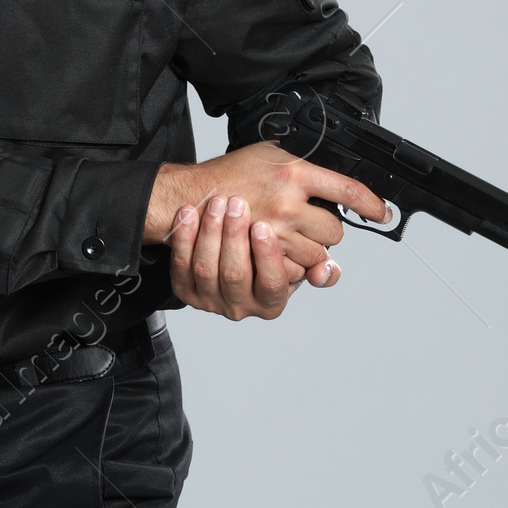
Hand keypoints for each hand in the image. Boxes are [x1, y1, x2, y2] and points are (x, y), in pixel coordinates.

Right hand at [145, 139, 385, 275]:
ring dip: (309, 251)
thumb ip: (301, 165)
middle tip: (308, 224)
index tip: (382, 212)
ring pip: (316, 255)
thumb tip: (330, 175)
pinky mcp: (261, 257)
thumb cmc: (228, 175)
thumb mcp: (269, 154)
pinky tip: (280, 252)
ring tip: (289, 237)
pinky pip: (293, 271)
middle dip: (327, 232)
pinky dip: (291, 266)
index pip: (348, 190)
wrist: (190, 198)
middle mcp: (288, 204)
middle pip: (334, 232)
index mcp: (293, 173)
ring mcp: (275, 233)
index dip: (371, 204)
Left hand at [166, 192, 340, 320]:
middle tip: (237, 204)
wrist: (227, 245)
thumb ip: (317, 262)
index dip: (267, 256)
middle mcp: (241, 305)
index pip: (272, 284)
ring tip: (218, 202)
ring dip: (211, 231)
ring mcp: (210, 299)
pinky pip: (181, 264)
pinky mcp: (186, 289)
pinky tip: (188, 212)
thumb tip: (326, 270)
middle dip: (234, 237)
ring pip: (207, 269)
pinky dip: (184, 236)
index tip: (263, 227)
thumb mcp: (298, 257)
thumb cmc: (266, 248)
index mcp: (271, 301)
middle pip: (236, 275)